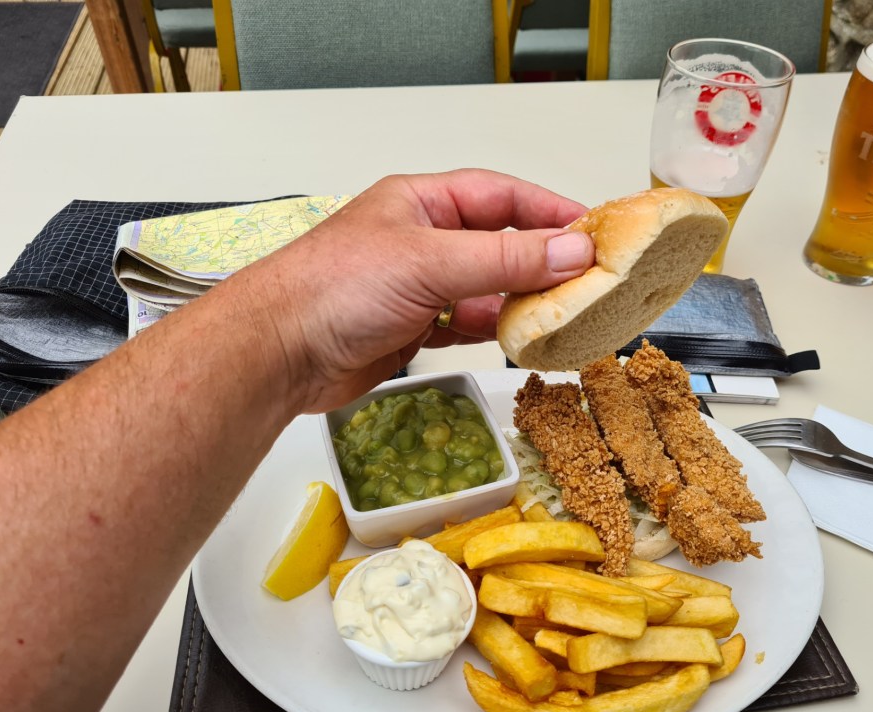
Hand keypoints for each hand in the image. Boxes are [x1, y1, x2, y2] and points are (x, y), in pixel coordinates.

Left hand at [251, 169, 593, 412]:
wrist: (279, 354)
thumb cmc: (334, 288)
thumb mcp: (429, 262)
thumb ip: (504, 258)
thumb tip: (572, 251)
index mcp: (423, 202)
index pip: (501, 196)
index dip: (549, 211)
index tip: (594, 231)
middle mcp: (424, 240)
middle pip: (500, 244)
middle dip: (543, 262)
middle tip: (591, 280)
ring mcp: (420, 287)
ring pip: (489, 289)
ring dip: (524, 301)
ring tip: (567, 313)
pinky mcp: (415, 328)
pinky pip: (471, 325)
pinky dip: (498, 332)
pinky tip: (524, 340)